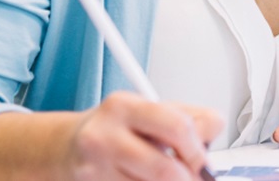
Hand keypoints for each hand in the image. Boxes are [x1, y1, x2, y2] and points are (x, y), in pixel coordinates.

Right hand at [65, 91, 222, 180]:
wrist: (69, 146)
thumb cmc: (119, 128)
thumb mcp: (152, 111)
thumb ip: (190, 121)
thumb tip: (209, 157)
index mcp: (124, 106)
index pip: (177, 127)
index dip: (198, 150)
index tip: (203, 161)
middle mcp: (104, 135)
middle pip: (165, 169)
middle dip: (187, 178)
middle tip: (192, 177)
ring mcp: (94, 167)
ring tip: (158, 173)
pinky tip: (139, 177)